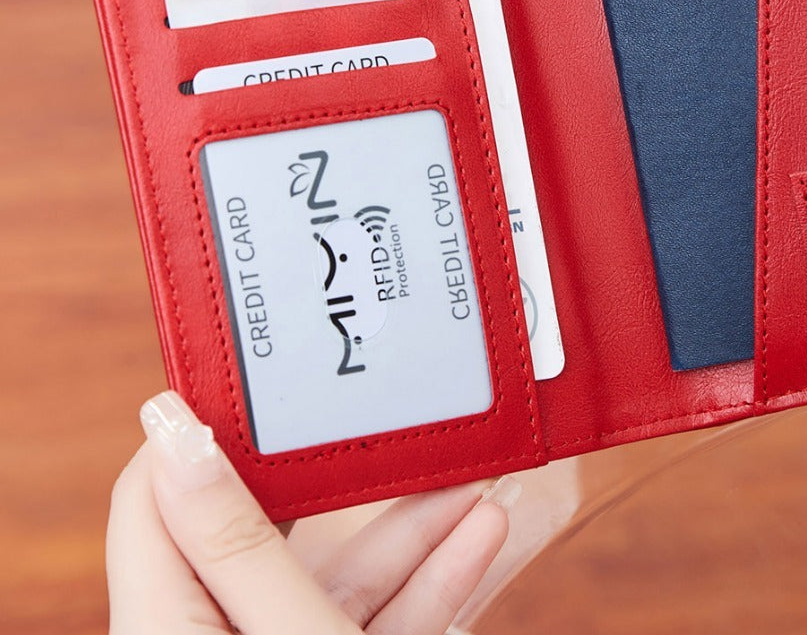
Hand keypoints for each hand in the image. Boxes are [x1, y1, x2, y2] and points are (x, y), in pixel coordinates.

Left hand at [107, 391, 519, 634]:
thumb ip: (236, 538)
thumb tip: (168, 425)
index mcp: (165, 631)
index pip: (152, 498)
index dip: (197, 430)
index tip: (260, 370)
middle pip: (261, 532)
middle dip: (340, 479)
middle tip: (382, 412)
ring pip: (334, 580)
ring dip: (408, 530)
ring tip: (472, 478)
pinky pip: (376, 625)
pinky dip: (428, 585)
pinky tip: (481, 537)